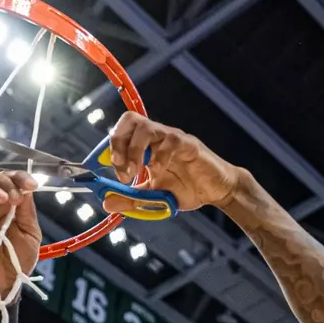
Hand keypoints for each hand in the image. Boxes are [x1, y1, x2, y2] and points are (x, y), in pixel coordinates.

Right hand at [0, 166, 41, 307]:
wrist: (5, 285)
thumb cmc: (18, 260)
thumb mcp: (31, 233)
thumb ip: (27, 210)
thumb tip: (24, 188)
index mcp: (7, 202)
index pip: (8, 178)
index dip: (19, 176)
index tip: (31, 185)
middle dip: (2, 179)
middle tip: (14, 197)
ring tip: (2, 198)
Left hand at [104, 112, 243, 213]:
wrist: (217, 192)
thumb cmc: (187, 189)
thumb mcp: (153, 198)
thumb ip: (131, 199)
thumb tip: (106, 202)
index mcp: (146, 147)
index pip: (121, 133)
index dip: (111, 149)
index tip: (112, 173)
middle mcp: (157, 138)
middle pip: (130, 119)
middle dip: (119, 141)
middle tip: (120, 167)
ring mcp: (172, 138)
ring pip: (146, 126)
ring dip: (134, 149)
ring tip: (135, 173)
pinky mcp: (189, 144)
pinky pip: (170, 141)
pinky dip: (159, 157)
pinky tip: (158, 172)